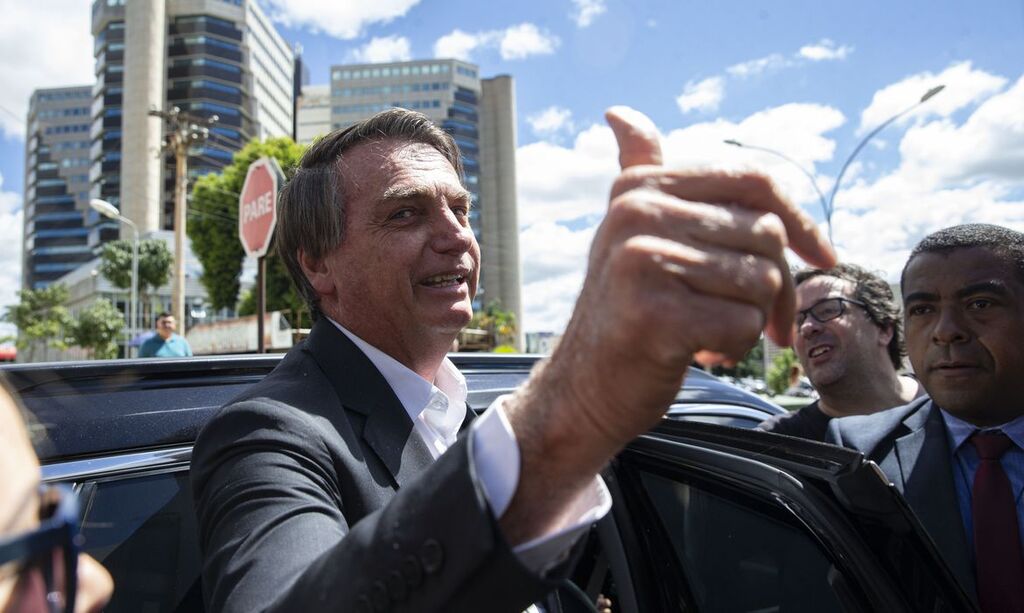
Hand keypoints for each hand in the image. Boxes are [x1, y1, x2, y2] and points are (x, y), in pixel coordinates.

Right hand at [500, 106, 833, 543]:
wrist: (584, 385)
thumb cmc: (626, 309)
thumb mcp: (632, 234)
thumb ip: (640, 172)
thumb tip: (620, 113)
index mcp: (639, 186)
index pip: (753, 179)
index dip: (800, 219)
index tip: (823, 257)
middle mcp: (637, 214)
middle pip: (765, 233)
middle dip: (776, 286)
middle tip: (758, 321)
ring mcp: (642, 262)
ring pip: (760, 280)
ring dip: (750, 318)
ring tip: (710, 329)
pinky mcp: (654, 314)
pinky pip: (743, 323)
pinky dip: (734, 346)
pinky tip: (699, 351)